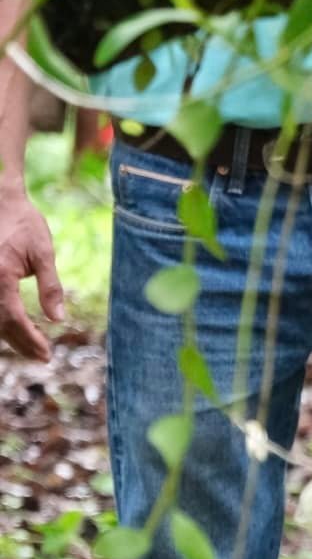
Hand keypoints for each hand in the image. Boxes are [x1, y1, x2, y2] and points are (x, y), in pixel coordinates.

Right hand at [0, 188, 61, 360]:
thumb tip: (58, 318)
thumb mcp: (44, 253)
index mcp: (0, 275)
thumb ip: (51, 287)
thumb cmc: (23, 223)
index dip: (29, 339)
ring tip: (32, 348)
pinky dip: (2, 320)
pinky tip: (16, 328)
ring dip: (10, 336)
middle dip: (20, 343)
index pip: (12, 318)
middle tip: (43, 357)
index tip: (47, 354)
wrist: (1, 201)